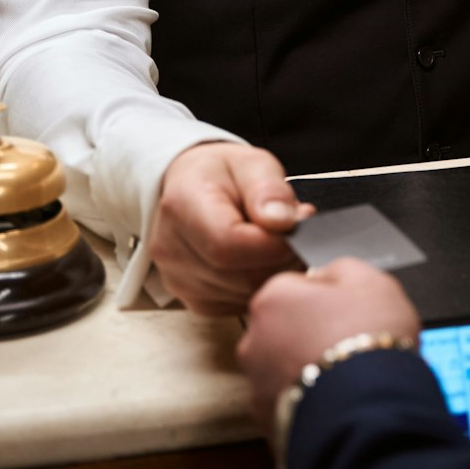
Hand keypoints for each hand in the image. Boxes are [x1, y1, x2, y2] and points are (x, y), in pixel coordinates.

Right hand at [148, 141, 316, 314]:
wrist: (191, 188)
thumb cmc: (221, 174)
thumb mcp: (250, 163)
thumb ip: (268, 189)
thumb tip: (282, 223)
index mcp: (181, 206)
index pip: (228, 245)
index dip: (273, 244)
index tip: (299, 224)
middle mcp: (170, 249)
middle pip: (240, 276)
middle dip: (281, 258)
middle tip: (296, 232)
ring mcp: (178, 280)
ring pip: (244, 295)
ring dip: (275, 273)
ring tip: (279, 242)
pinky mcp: (193, 300)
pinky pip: (239, 305)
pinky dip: (260, 286)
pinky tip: (262, 261)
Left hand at [238, 258, 422, 430]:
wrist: (369, 413)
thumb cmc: (367, 343)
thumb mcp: (370, 279)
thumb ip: (341, 269)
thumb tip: (331, 274)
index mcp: (272, 298)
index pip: (295, 287)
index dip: (327, 298)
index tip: (347, 310)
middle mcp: (254, 341)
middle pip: (285, 328)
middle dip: (311, 333)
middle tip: (349, 341)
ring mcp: (258, 385)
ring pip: (285, 368)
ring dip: (308, 369)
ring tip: (347, 375)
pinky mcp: (269, 422)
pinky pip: (291, 402)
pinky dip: (310, 401)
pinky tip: (338, 400)